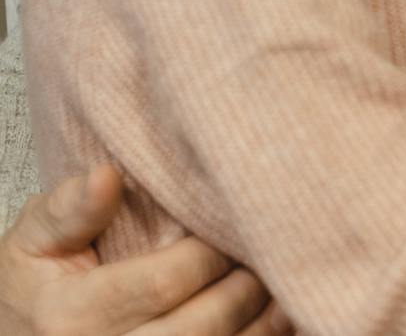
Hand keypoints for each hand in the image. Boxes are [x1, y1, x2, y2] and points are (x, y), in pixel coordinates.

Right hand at [0, 164, 284, 335]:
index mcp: (70, 315)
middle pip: (200, 327)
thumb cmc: (32, 284)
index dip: (209, 252)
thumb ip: (69, 210)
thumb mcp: (32, 241)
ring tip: (283, 288)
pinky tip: (274, 320)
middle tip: (269, 254)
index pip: (165, 281)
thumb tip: (107, 175)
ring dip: (260, 326)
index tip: (231, 225)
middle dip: (244, 289)